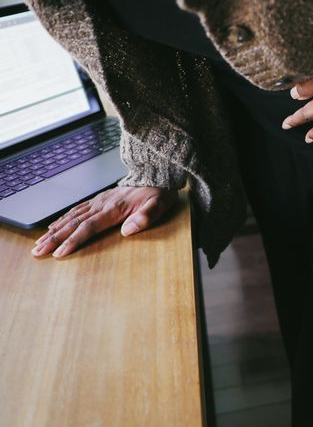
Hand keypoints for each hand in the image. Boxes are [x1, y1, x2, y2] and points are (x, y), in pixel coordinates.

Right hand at [31, 186, 178, 257]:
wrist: (156, 175)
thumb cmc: (159, 193)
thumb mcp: (159, 206)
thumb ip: (145, 217)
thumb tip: (127, 231)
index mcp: (114, 209)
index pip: (89, 227)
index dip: (73, 241)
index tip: (59, 253)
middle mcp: (102, 204)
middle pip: (73, 224)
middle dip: (54, 239)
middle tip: (38, 252)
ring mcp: (99, 201)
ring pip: (71, 217)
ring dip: (54, 231)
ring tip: (39, 244)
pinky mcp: (99, 199)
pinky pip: (77, 210)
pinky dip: (62, 219)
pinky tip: (53, 226)